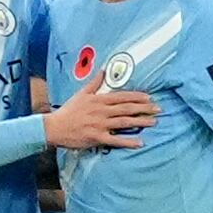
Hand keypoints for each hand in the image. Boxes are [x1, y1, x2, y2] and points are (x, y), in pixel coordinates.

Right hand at [44, 87, 159, 148]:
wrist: (54, 127)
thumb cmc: (68, 111)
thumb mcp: (81, 94)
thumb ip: (94, 82)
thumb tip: (103, 70)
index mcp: (98, 100)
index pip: (122, 97)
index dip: (137, 97)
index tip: (149, 97)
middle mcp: (101, 111)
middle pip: (126, 108)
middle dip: (144, 108)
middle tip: (158, 109)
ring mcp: (99, 124)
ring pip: (124, 122)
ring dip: (140, 122)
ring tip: (153, 122)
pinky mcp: (97, 137)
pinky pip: (116, 140)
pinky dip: (128, 141)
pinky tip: (140, 142)